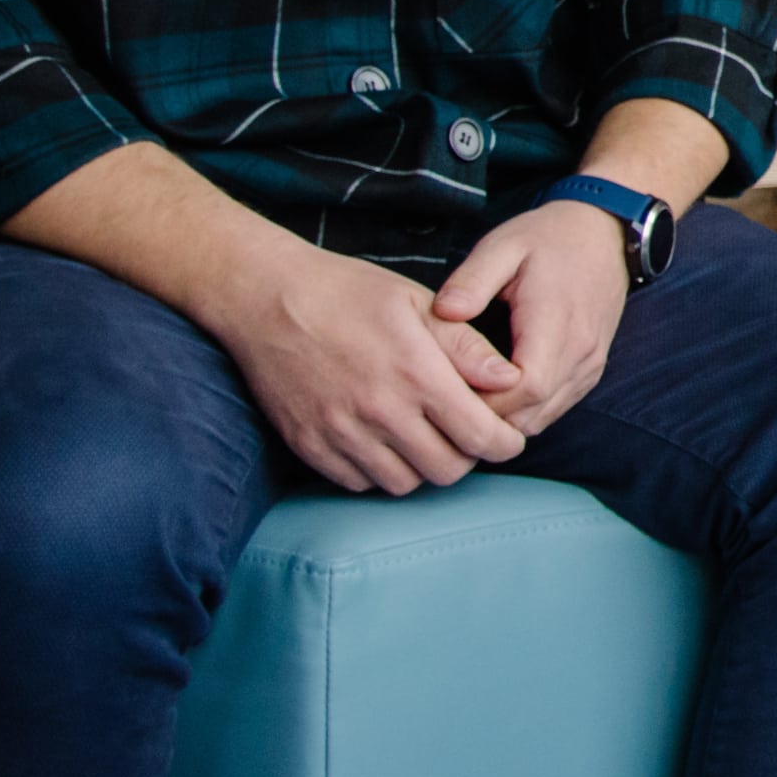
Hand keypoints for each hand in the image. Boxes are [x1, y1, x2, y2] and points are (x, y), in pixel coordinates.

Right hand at [210, 244, 531, 494]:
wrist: (266, 298)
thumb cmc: (348, 293)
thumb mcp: (418, 303)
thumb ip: (466, 347)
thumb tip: (510, 379)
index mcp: (416, 374)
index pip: (480, 437)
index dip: (505, 444)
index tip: (508, 437)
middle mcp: (379, 412)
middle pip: (446, 471)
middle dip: (467, 457)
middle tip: (466, 435)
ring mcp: (339, 434)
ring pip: (403, 484)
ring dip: (422, 467)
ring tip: (425, 436)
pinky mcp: (308, 445)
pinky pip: (357, 483)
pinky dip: (378, 471)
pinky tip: (384, 441)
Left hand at [432, 202, 636, 436]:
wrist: (605, 234)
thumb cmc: (549, 239)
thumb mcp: (503, 245)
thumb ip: (472, 280)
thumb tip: (443, 312)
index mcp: (556, 321)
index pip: (525, 387)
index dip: (484, 400)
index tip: (446, 388)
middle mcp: (580, 352)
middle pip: (529, 414)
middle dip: (485, 417)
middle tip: (444, 400)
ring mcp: (589, 366)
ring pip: (540, 420)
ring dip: (502, 419)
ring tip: (465, 398)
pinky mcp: (590, 372)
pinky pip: (552, 410)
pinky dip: (522, 412)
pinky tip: (495, 393)